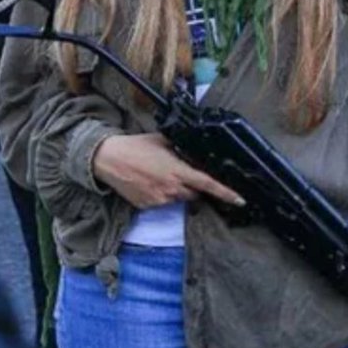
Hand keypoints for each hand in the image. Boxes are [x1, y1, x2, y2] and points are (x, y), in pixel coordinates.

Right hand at [92, 133, 245, 210]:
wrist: (108, 159)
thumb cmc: (135, 146)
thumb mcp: (162, 141)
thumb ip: (181, 148)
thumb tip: (193, 152)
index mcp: (177, 171)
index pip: (208, 184)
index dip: (226, 193)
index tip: (239, 199)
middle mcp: (171, 189)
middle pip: (193, 193)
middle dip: (191, 186)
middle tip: (178, 172)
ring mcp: (159, 200)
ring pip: (177, 199)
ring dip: (174, 190)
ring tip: (157, 175)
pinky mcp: (147, 206)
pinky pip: (161, 203)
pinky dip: (159, 195)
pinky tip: (147, 182)